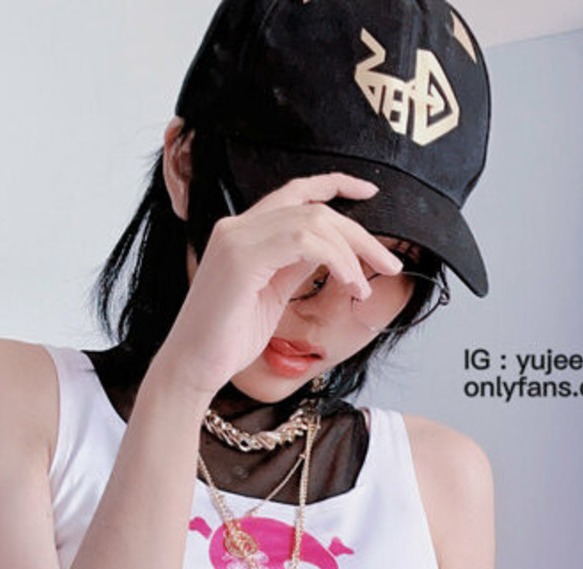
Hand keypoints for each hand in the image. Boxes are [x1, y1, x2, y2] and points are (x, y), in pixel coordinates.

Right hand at [155, 172, 405, 398]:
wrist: (193, 368)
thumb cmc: (229, 341)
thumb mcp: (272, 295)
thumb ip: (295, 266)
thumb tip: (332, 251)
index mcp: (244, 232)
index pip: (295, 192)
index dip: (334, 185)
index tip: (369, 192)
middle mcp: (238, 226)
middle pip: (312, 207)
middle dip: (358, 233)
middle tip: (389, 264)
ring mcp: (237, 239)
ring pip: (312, 221)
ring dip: (350, 252)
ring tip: (364, 289)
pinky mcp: (240, 258)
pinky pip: (302, 241)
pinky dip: (335, 259)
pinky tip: (349, 284)